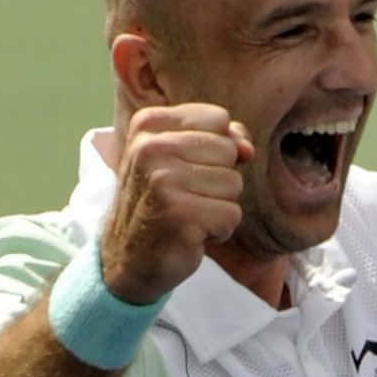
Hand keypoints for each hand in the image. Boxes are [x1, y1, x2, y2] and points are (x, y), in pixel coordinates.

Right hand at [99, 103, 255, 303]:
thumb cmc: (163, 201)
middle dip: (218, 179)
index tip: (184, 168)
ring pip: (234, 183)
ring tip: (188, 214)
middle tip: (185, 197)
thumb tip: (247, 149)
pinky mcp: (178, 215)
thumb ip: (221, 138)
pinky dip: (219, 230)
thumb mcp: (183, 157)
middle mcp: (150, 148)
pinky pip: (231, 215)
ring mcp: (162, 181)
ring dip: (219, 206)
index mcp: (148, 124)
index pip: (218, 118)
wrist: (129, 258)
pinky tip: (191, 234)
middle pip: (229, 151)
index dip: (215, 148)